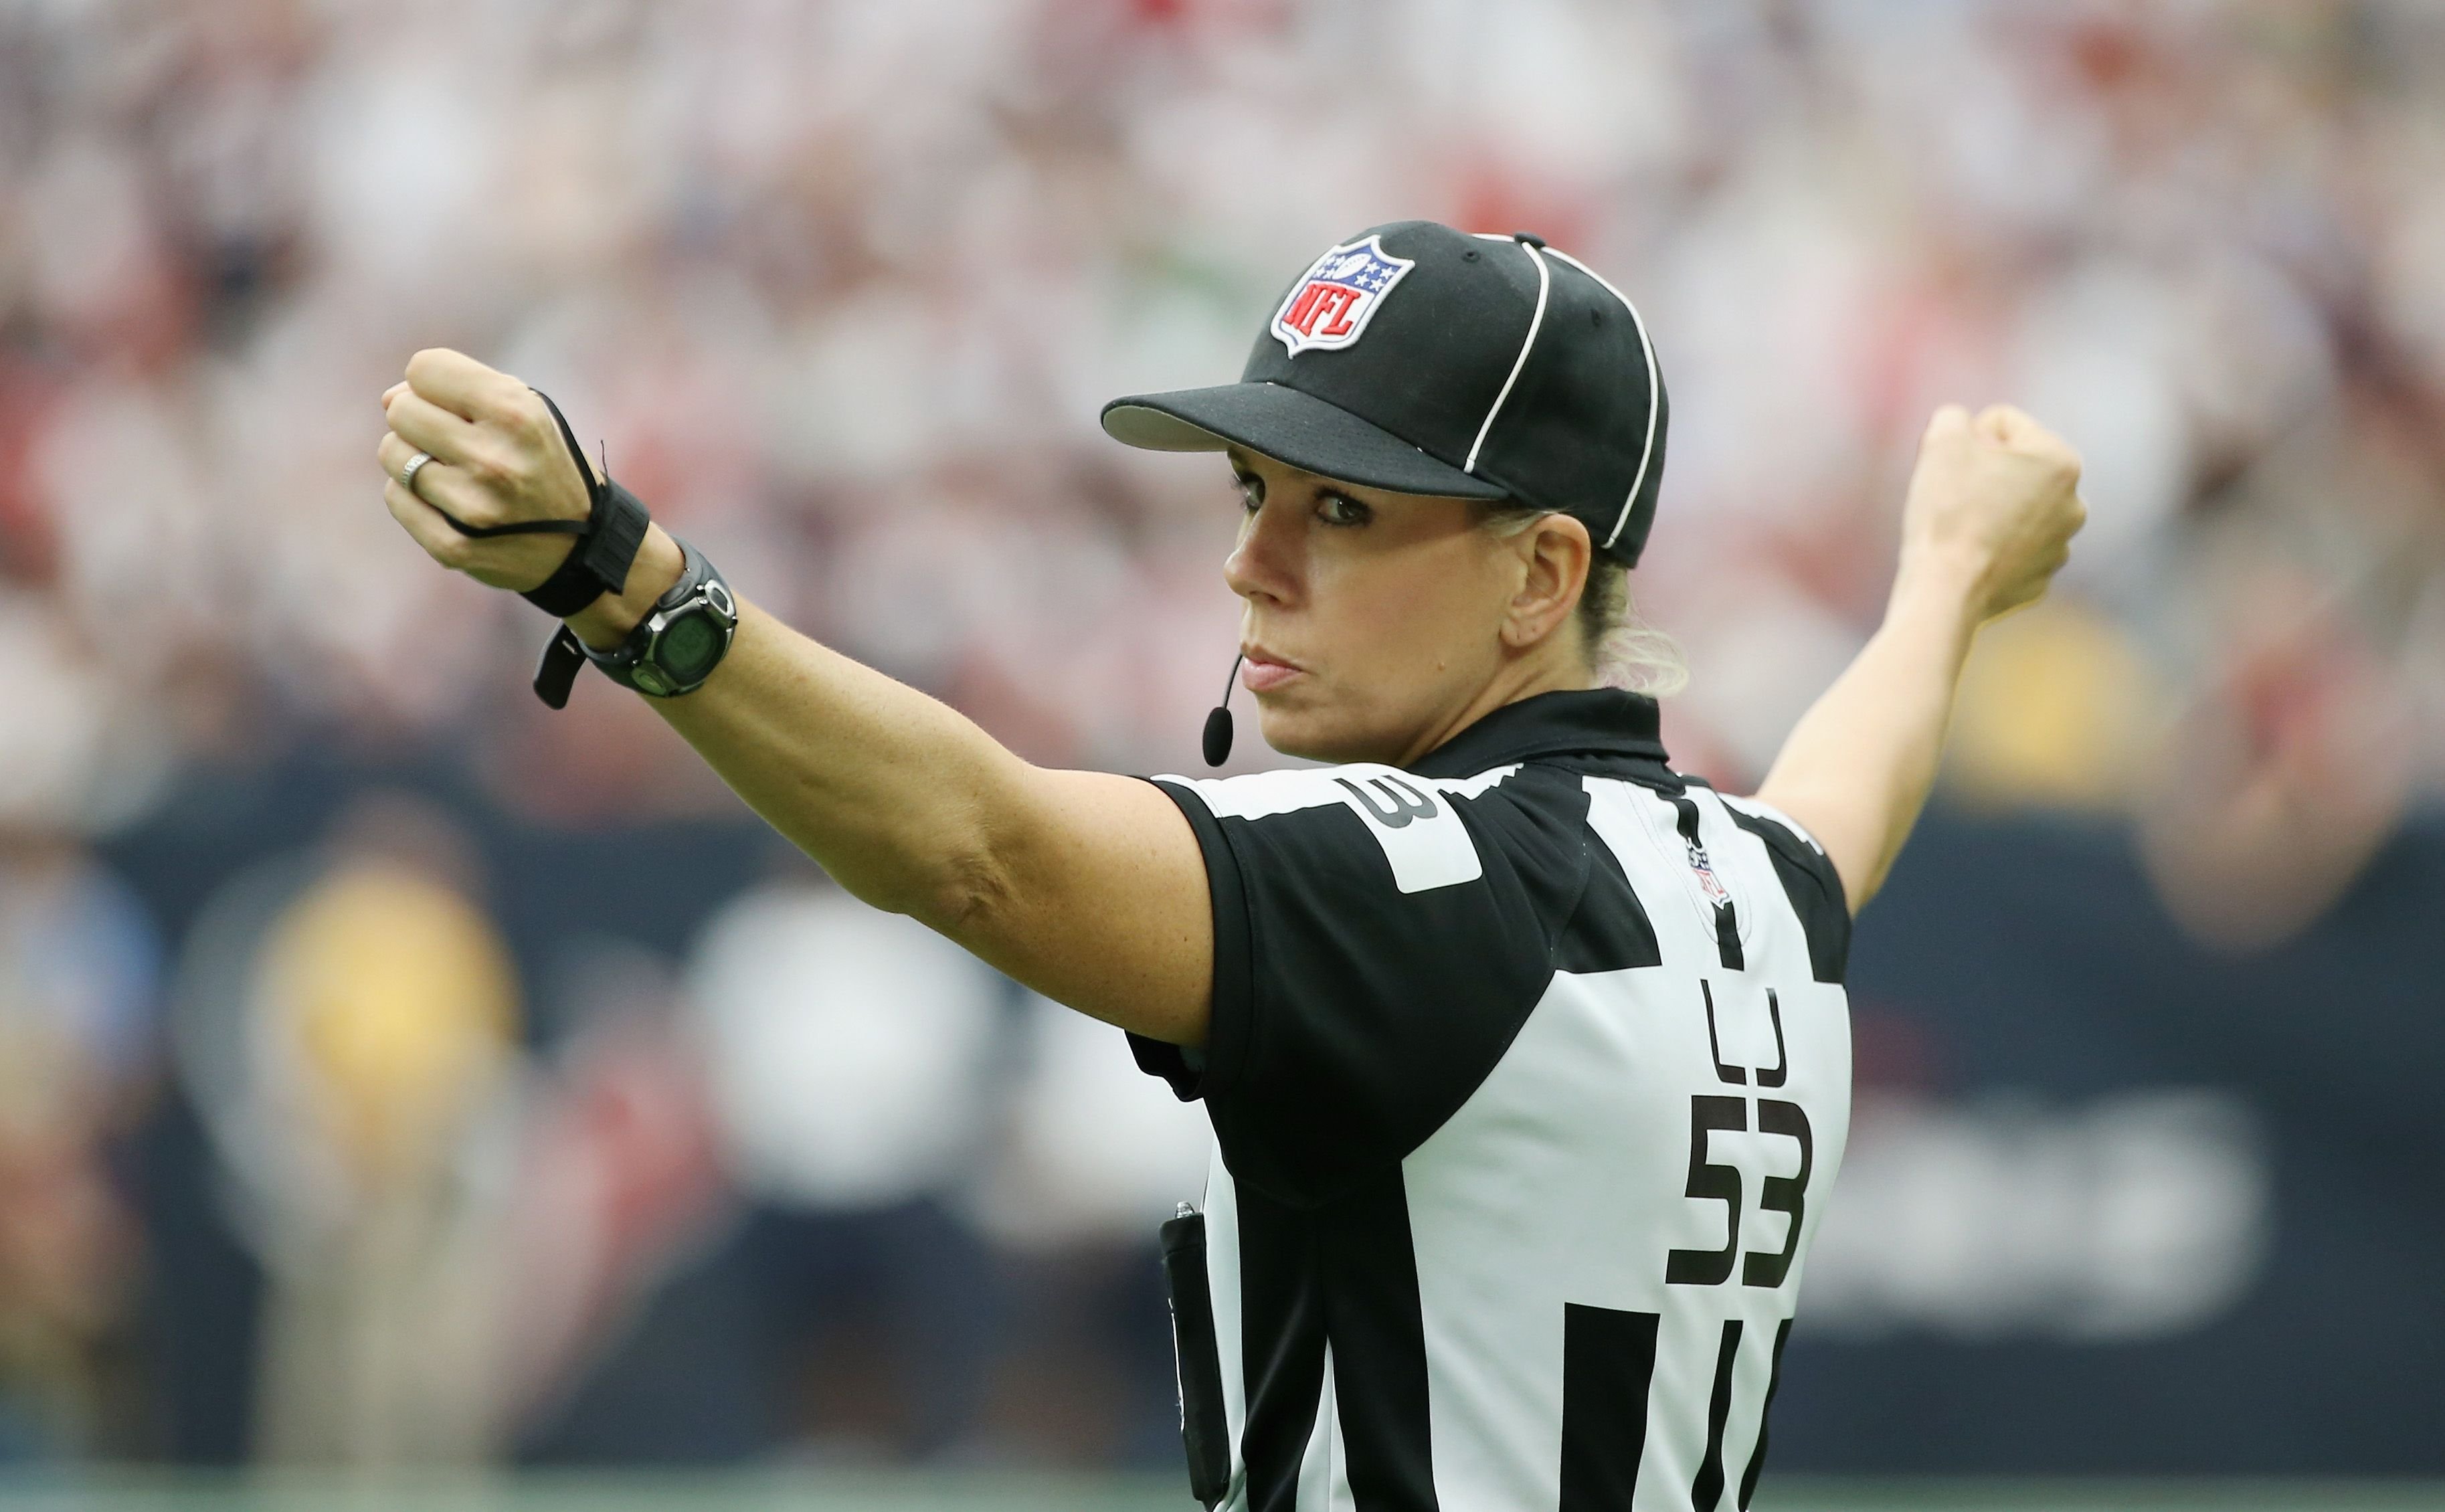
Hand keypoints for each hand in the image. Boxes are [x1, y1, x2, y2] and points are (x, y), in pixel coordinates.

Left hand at [374, 349, 595, 592]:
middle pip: (400, 410)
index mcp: (518, 414)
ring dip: (413, 457)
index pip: (424, 369)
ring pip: (392, 453)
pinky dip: (413, 496)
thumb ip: (461, 389)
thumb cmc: (543, 464)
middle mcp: (495, 458)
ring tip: (451, 471)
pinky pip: (396, 497)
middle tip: (451, 440)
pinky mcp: (453, 546)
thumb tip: (388, 399)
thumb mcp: (527, 412)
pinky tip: (447, 502)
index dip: (433, 383)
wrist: (583, 547)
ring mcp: (473, 506)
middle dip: (419, 419)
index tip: (454, 404)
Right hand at [1895, 404, 2086, 623]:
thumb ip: (1954, 417)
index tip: (1951, 467)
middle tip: (1954, 495)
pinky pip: (2012, 548)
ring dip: (1990, 509)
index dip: (1968, 439)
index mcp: (2061, 461)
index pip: (2004, 424)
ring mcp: (2060, 546)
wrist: (1945, 590)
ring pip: (2016, 509)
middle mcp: (2074, 503)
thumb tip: (1961, 427)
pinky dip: (1991, 547)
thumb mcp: (1942, 440)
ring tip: (1961, 528)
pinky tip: (1968, 556)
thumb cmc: (1947, 511)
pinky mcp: (2040, 579)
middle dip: (1985, 473)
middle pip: (2016, 467)